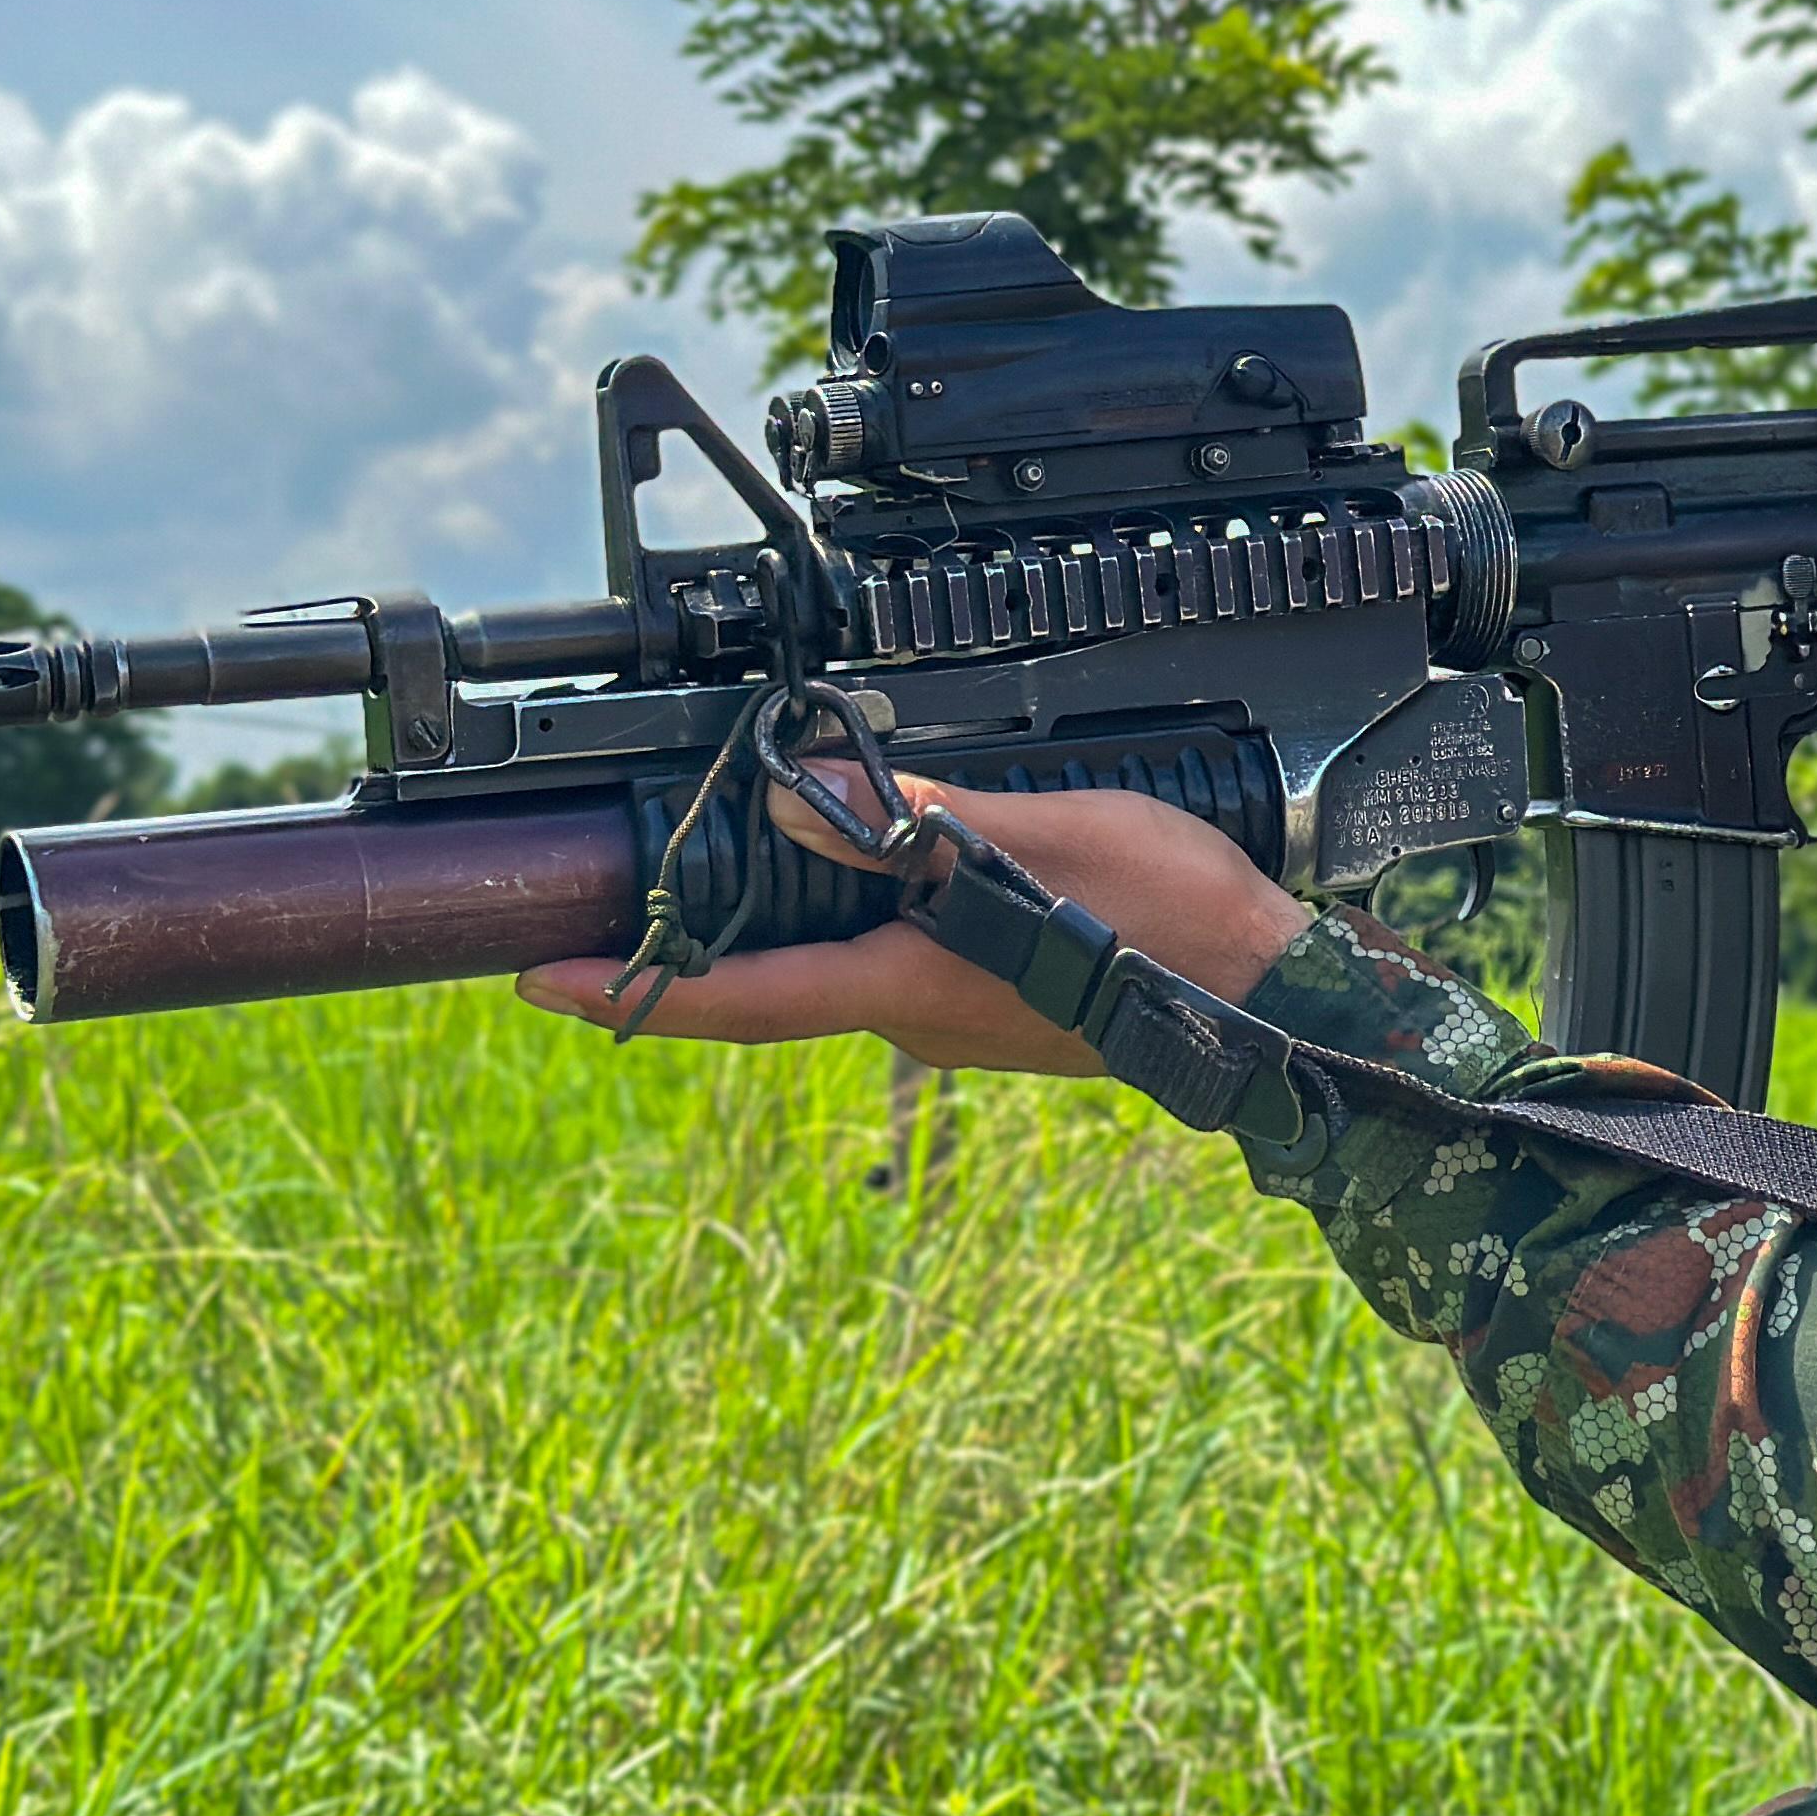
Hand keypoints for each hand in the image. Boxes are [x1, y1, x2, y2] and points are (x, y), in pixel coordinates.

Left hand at [514, 765, 1306, 1069]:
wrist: (1277, 1000)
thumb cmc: (1176, 923)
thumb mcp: (1045, 839)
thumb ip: (918, 822)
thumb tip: (794, 798)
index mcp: (910, 985)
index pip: (738, 998)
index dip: (630, 991)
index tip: (539, 980)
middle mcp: (918, 1018)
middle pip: (775, 983)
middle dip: (689, 947)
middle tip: (611, 901)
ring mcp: (960, 1017)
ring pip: (838, 967)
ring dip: (779, 924)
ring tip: (730, 862)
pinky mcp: (1000, 1002)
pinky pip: (895, 962)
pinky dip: (854, 921)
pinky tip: (869, 867)